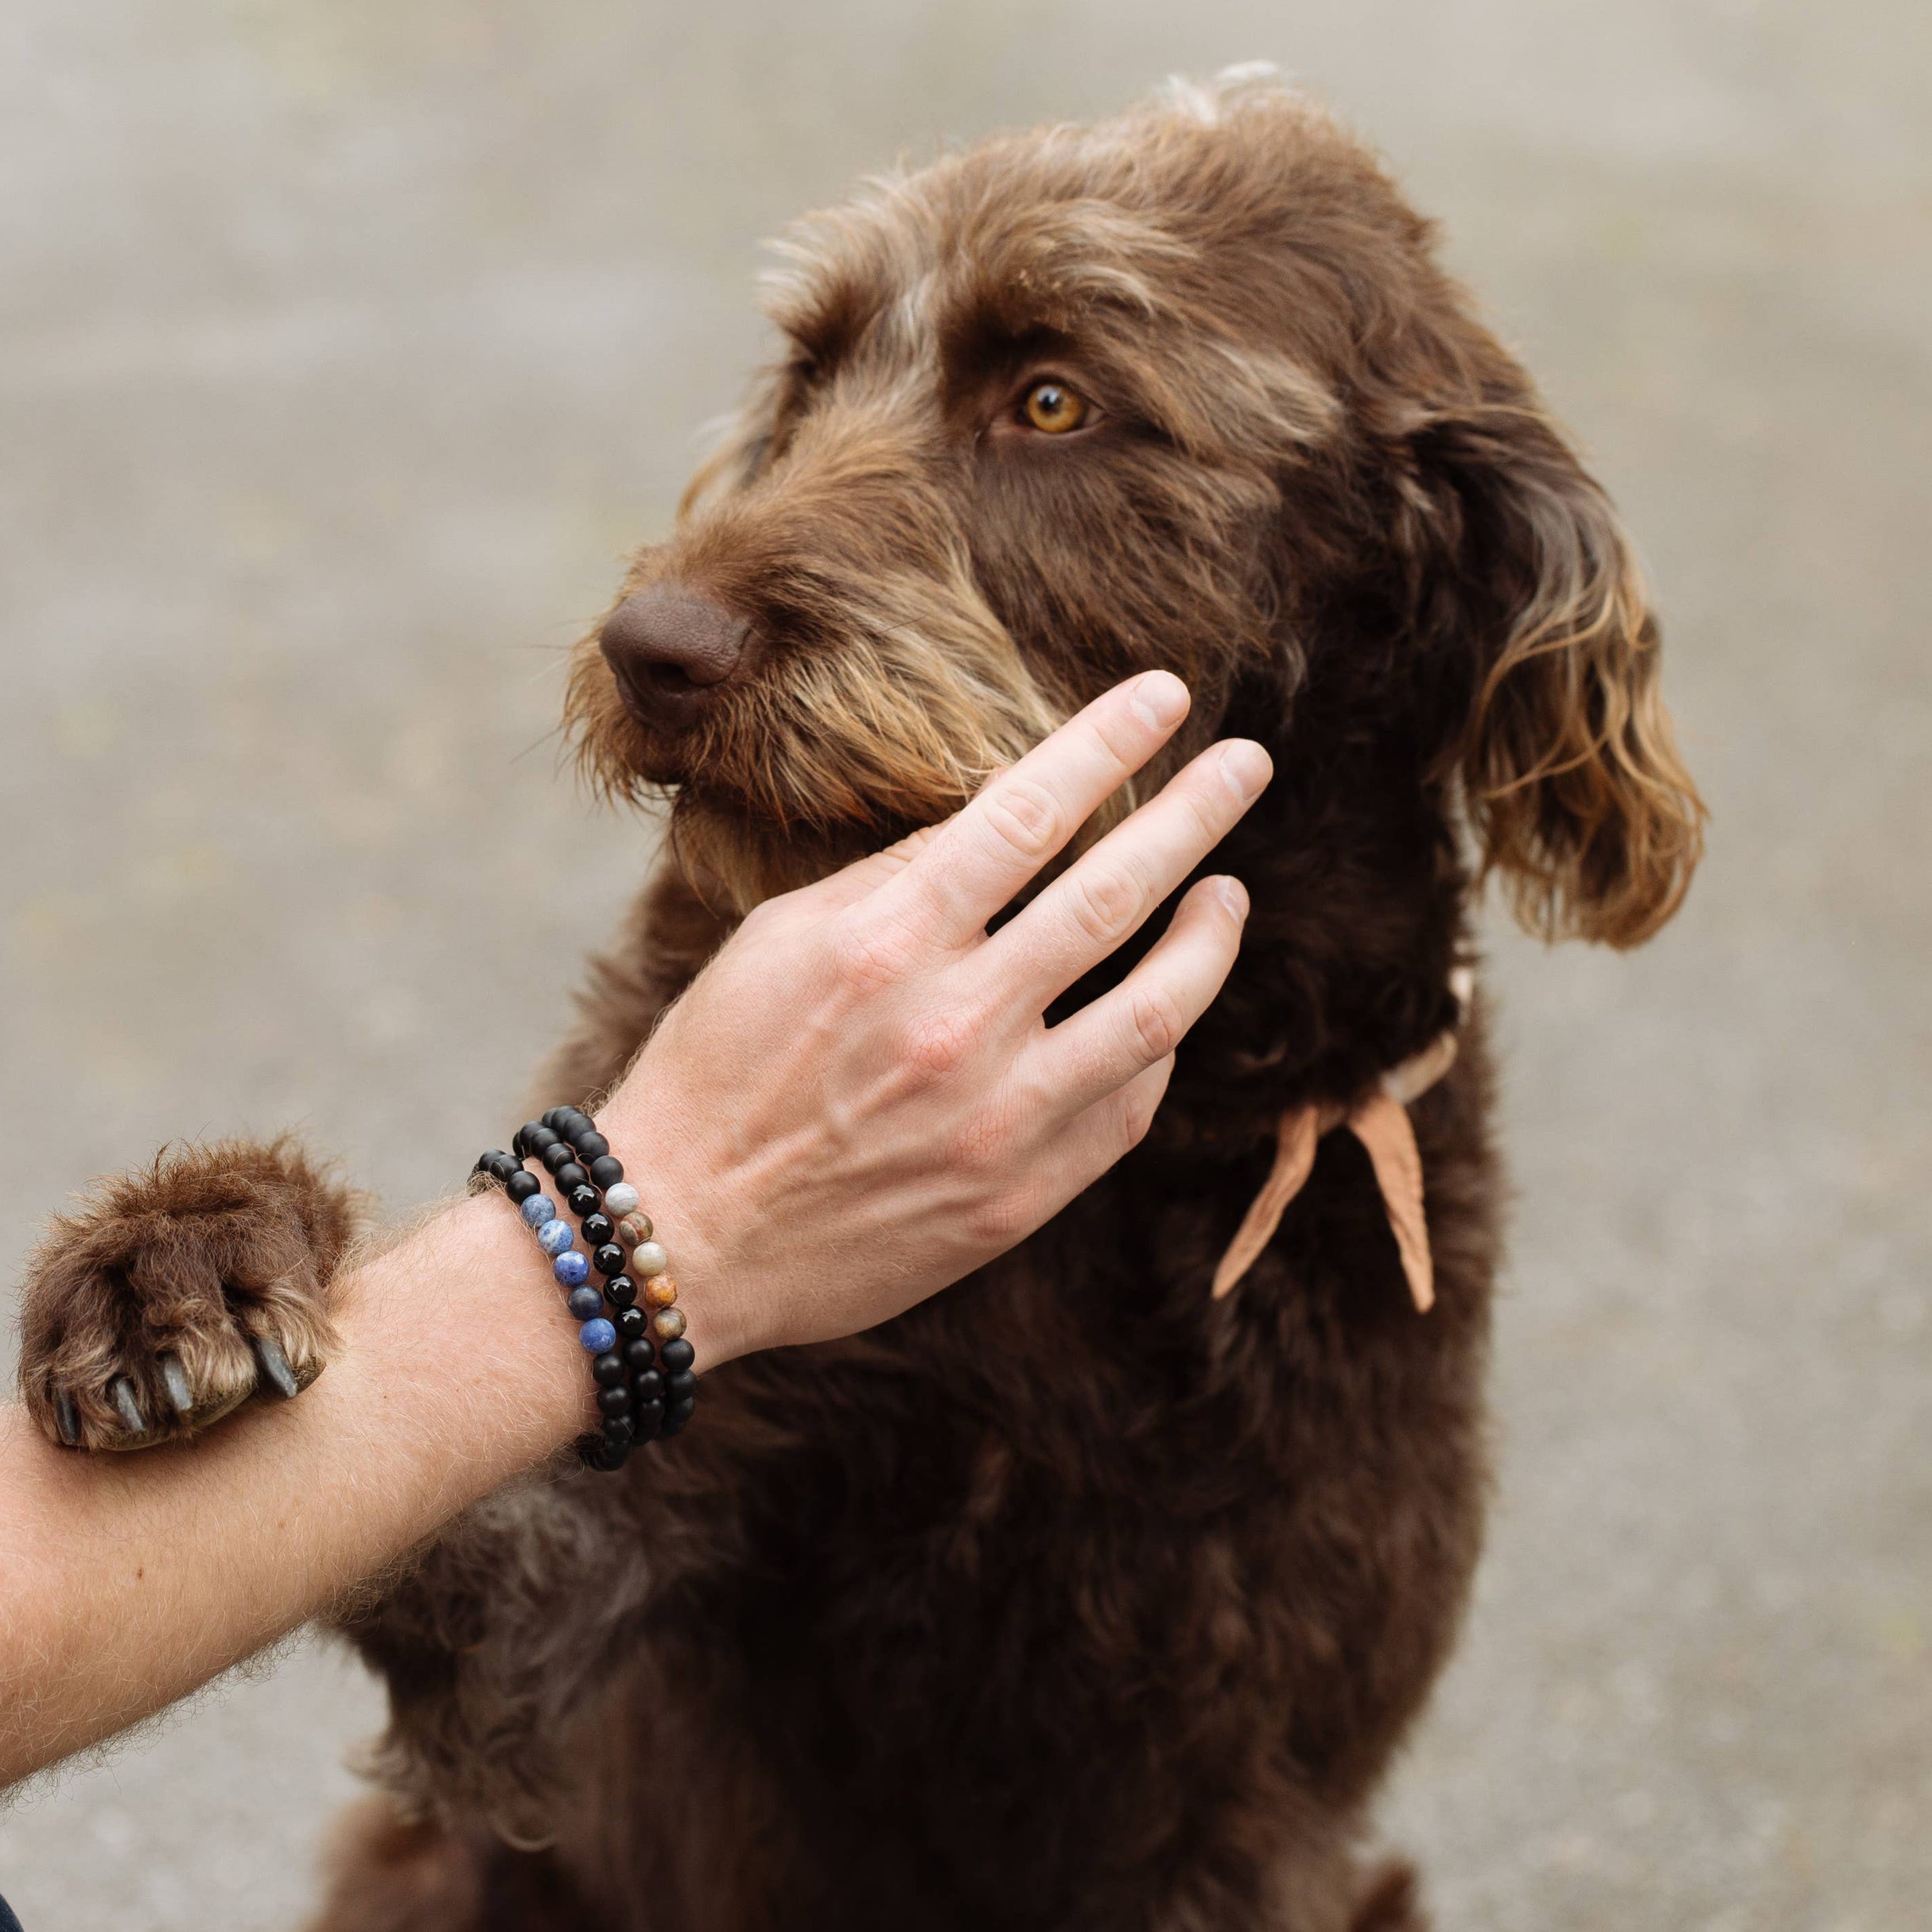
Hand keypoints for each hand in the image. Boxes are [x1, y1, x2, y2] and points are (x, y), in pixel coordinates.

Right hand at [594, 671, 1266, 1362]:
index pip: (1028, 812)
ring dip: (1208, 938)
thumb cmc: (714, 1073)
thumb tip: (988, 823)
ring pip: (1155, 1009)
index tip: (1166, 695)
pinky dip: (1158, 1049)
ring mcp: (997, 1117)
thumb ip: (891, 880)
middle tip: (1249, 763)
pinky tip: (1167, 1012)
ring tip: (1229, 893)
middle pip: (1115, 894)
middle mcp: (955, 1023)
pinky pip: (1127, 1109)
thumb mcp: (777, 941)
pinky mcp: (1017, 1196)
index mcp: (886, 942)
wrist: (682, 1237)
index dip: (1108, 743)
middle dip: (1196, 815)